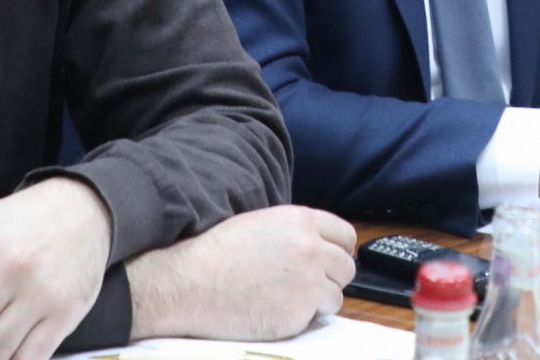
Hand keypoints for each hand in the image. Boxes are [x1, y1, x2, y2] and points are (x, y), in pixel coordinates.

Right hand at [125, 206, 355, 341]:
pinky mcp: (300, 312)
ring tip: (288, 299)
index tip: (331, 261)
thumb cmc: (216, 253)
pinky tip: (275, 311)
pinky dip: (301, 318)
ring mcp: (309, 281)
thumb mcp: (262, 224)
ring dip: (318, 301)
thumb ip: (295, 232)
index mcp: (302, 221)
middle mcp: (312, 248)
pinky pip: (315, 318)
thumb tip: (315, 245)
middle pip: (347, 267)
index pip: (346, 235)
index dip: (339, 250)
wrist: (191, 283)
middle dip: (332, 277)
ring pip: (337, 296)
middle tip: (309, 284)